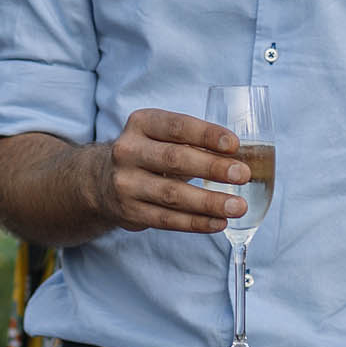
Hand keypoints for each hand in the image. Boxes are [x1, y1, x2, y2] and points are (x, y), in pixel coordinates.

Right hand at [93, 108, 248, 233]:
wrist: (102, 181)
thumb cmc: (148, 154)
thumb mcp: (162, 137)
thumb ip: (193, 143)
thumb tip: (238, 157)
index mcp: (141, 124)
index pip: (177, 126)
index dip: (206, 135)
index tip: (234, 145)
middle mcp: (128, 151)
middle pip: (174, 159)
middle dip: (212, 168)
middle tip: (243, 175)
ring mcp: (126, 183)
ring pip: (172, 195)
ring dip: (209, 202)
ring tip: (238, 206)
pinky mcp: (129, 211)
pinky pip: (167, 220)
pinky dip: (196, 222)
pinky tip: (218, 222)